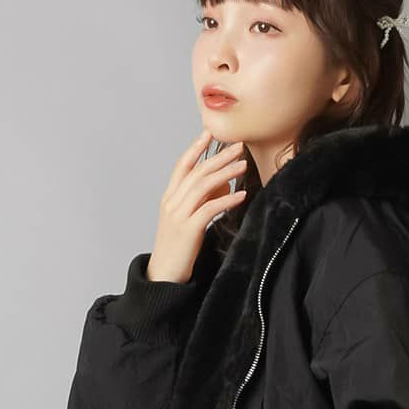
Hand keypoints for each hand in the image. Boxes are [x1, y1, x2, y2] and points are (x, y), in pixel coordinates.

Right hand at [148, 131, 249, 284]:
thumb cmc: (178, 249)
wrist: (164, 276)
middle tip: (238, 146)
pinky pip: (210, 209)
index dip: (196, 148)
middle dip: (219, 157)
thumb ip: (203, 200)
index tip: (210, 133)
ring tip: (244, 165)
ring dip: (226, 173)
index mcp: (169, 198)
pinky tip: (241, 195)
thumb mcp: (189, 220)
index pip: (182, 166)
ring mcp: (178, 215)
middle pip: (197, 172)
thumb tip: (225, 184)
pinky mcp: (188, 230)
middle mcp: (172, 203)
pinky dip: (226, 200)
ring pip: (203, 186)